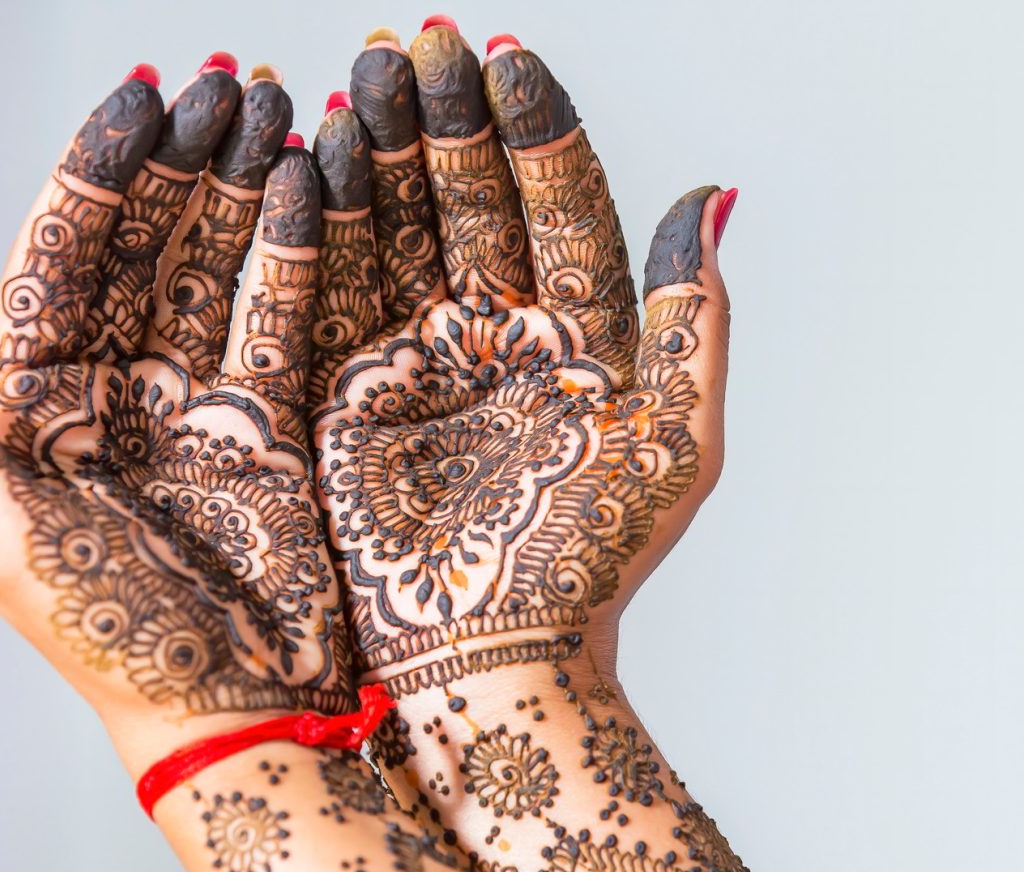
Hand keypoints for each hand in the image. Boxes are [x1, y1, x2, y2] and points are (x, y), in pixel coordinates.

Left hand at [0, 60, 351, 770]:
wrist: (227, 707)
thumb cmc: (113, 637)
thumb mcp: (4, 536)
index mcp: (40, 407)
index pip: (65, 258)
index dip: (101, 174)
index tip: (146, 98)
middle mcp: (117, 392)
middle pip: (149, 248)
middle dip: (186, 161)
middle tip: (232, 83)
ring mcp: (200, 405)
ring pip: (220, 271)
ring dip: (246, 190)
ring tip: (277, 114)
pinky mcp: (272, 427)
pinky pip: (287, 324)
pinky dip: (301, 260)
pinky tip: (312, 194)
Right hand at [308, 26, 730, 678]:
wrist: (495, 648)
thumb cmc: (592, 558)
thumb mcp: (672, 437)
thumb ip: (690, 318)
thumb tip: (714, 199)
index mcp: (580, 339)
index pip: (559, 209)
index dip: (535, 133)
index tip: (508, 58)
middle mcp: (501, 338)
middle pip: (474, 205)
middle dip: (448, 124)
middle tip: (421, 46)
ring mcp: (424, 361)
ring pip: (403, 234)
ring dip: (386, 155)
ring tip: (367, 78)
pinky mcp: (356, 391)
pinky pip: (340, 294)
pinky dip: (328, 229)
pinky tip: (319, 160)